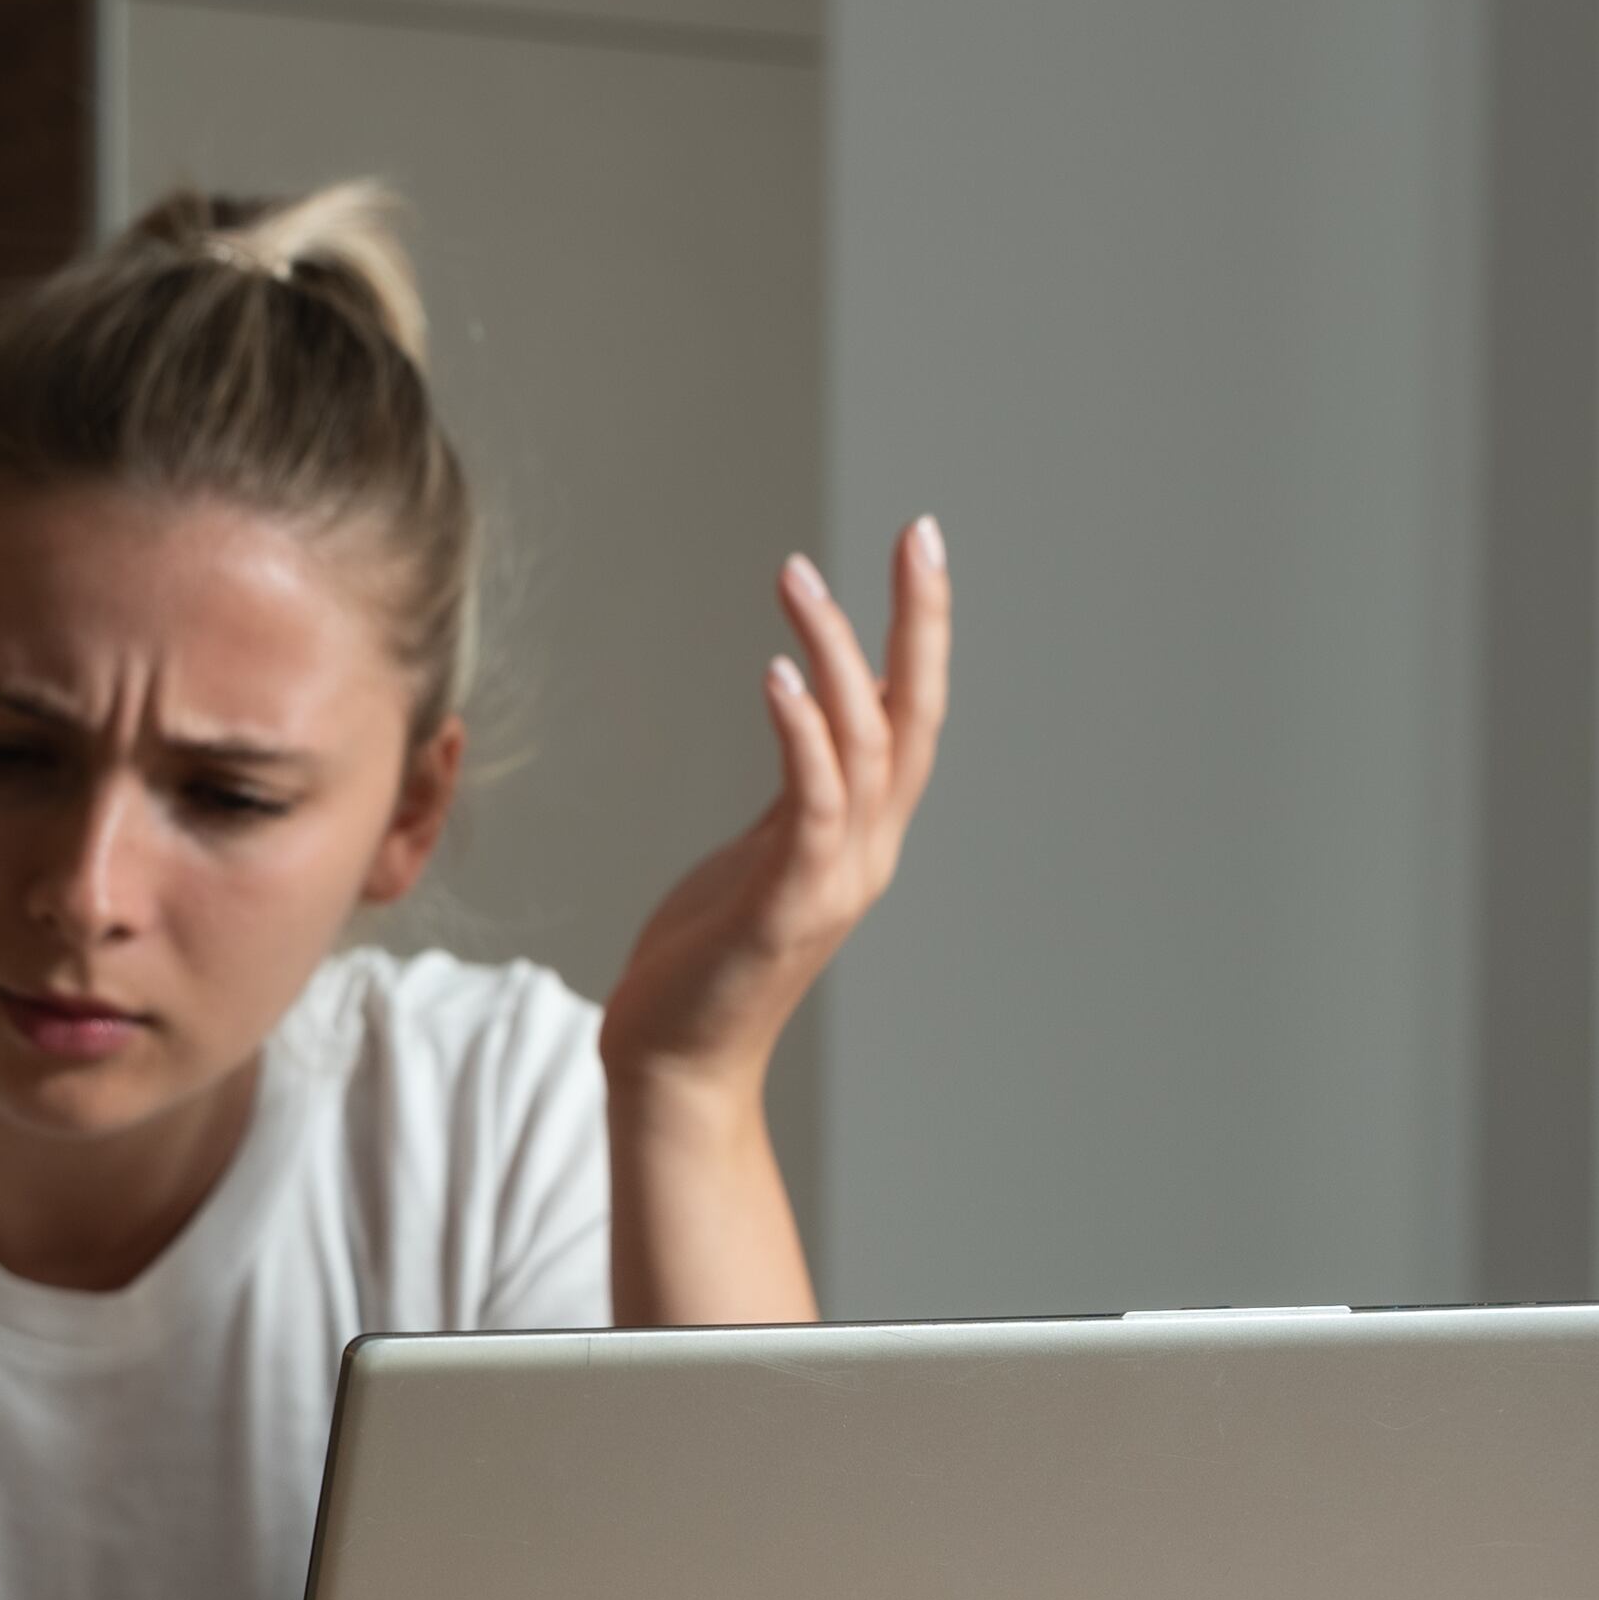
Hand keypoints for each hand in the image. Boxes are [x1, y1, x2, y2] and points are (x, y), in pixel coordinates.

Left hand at [605, 519, 953, 1105]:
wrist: (676, 1064)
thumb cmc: (705, 961)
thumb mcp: (762, 855)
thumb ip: (800, 791)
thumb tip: (812, 716)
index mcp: (862, 834)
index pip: (911, 716)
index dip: (921, 631)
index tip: (917, 546)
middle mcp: (866, 851)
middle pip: (916, 717)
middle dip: (922, 621)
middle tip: (918, 534)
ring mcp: (835, 880)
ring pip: (866, 746)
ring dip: (837, 655)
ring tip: (799, 577)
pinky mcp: (787, 905)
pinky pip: (811, 804)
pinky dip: (802, 735)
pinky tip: (777, 675)